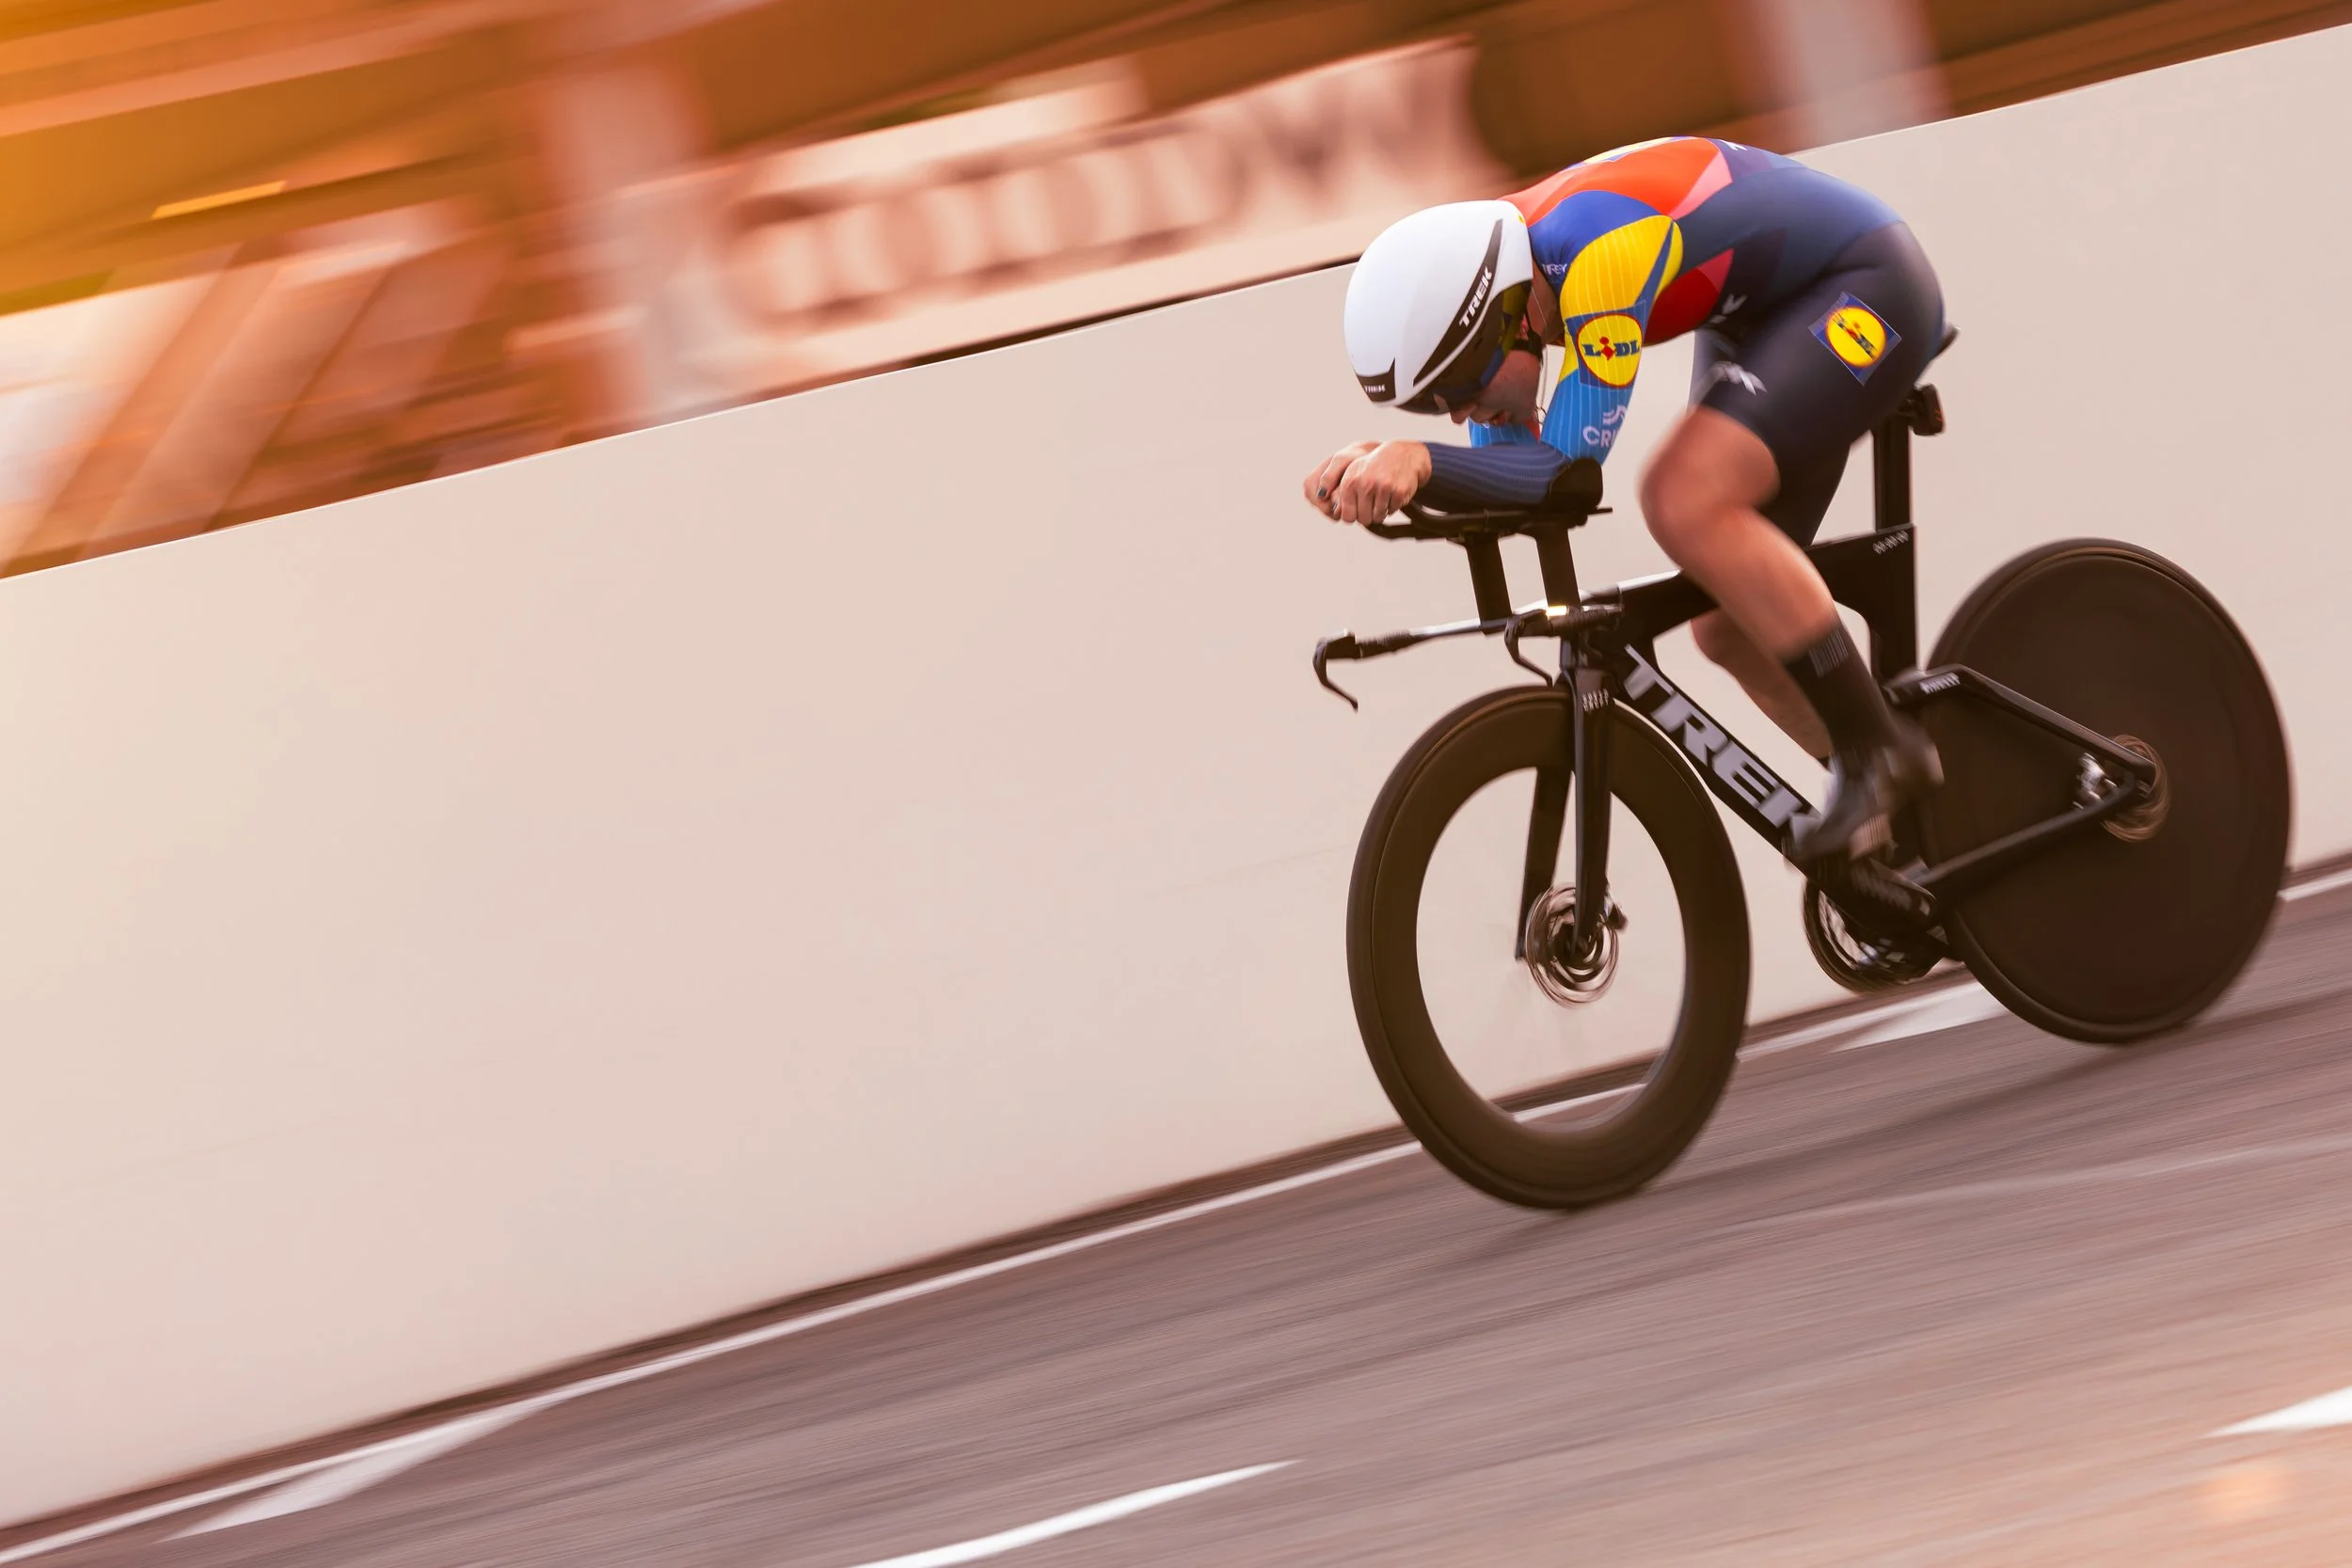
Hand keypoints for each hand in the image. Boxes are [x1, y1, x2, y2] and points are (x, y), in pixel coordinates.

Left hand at [1303, 441, 1431, 524]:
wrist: (1401, 455)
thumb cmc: (1373, 468)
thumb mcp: (1352, 472)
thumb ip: (1335, 486)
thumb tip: (1321, 497)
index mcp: (1350, 481)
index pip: (1348, 516)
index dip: (1354, 516)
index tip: (1358, 508)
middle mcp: (1365, 483)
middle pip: (1363, 519)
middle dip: (1368, 516)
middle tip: (1372, 504)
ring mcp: (1382, 487)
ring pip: (1378, 517)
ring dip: (1381, 512)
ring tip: (1382, 497)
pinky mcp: (1398, 491)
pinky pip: (1392, 511)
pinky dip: (1393, 506)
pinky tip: (1392, 493)